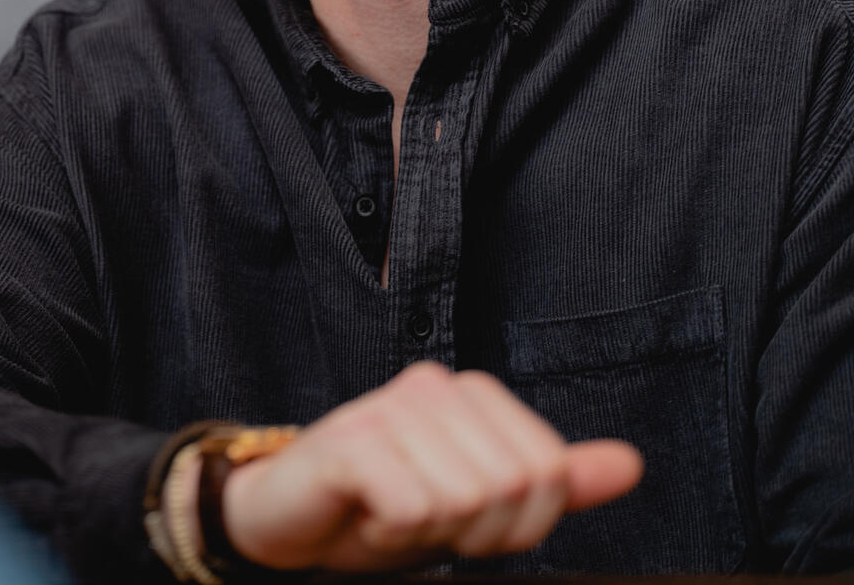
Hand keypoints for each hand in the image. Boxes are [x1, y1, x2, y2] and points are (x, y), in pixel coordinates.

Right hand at [219, 361, 641, 571]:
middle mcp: (430, 385)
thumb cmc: (383, 507)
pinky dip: (392, 533)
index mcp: (470, 393)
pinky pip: (414, 510)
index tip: (467, 523)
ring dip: (429, 534)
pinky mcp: (349, 441)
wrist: (289, 519)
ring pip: (465, 499)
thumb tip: (631, 464)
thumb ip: (553, 483)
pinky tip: (366, 514)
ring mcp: (387, 408)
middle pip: (512, 487)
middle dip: (476, 532)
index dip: (521, 525)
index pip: (549, 473)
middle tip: (425, 523)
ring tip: (391, 515)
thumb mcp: (479, 504)